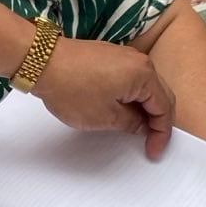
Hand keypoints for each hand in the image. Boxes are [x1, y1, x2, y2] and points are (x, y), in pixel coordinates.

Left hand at [34, 37, 174, 157]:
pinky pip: (129, 78)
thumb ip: (131, 123)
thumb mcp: (106, 117)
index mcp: (144, 74)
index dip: (161, 133)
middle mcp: (138, 61)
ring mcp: (122, 56)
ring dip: (142, 107)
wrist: (41, 62)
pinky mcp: (107, 56)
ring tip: (134, 129)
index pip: (164, 108)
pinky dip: (129, 96)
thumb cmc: (71, 88)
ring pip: (143, 86)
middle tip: (150, 143)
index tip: (154, 150)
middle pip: (158, 94)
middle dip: (156, 120)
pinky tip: (120, 110)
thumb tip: (140, 125)